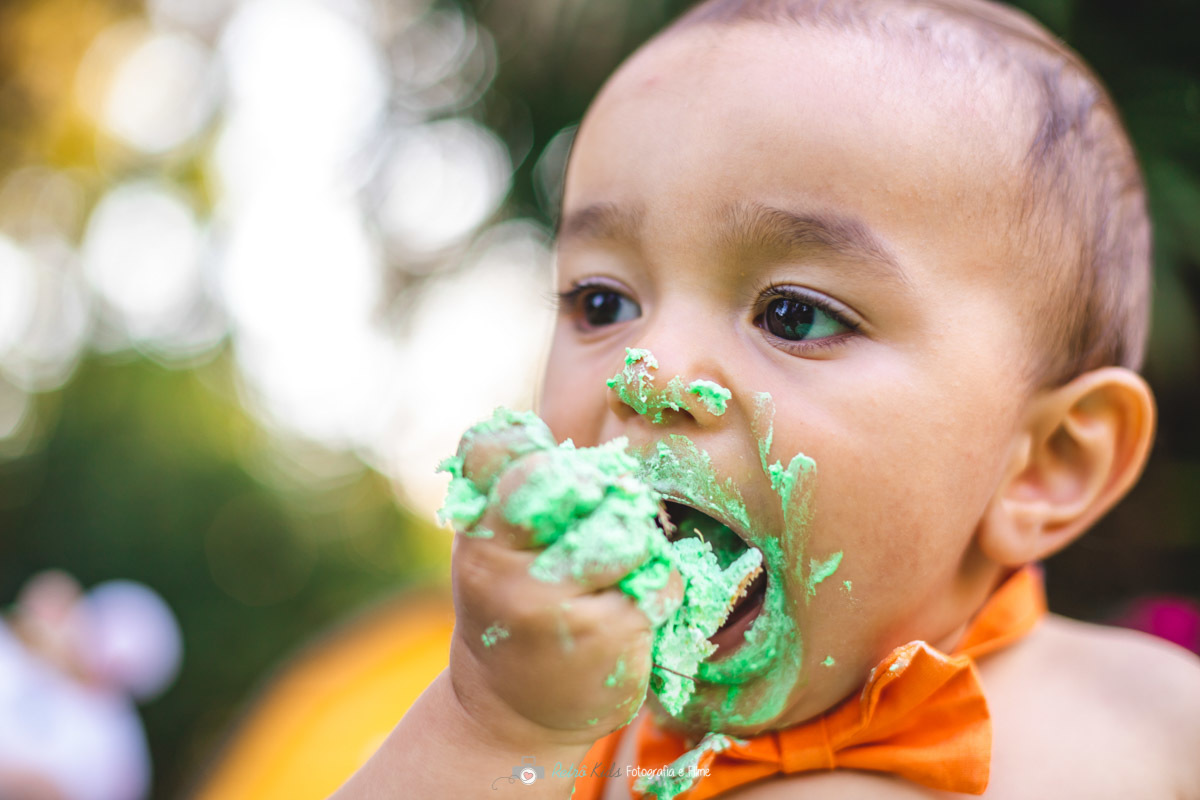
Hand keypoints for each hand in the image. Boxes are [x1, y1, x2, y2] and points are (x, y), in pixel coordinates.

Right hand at [446, 412, 680, 747]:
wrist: (510, 710)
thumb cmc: (517, 607)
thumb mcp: (498, 551)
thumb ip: (524, 497)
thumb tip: (579, 447)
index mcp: (477, 533)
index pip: (492, 451)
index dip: (533, 449)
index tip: (559, 478)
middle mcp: (502, 564)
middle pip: (569, 480)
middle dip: (600, 494)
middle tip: (600, 524)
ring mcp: (549, 601)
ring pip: (628, 531)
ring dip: (638, 549)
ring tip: (615, 578)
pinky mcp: (602, 634)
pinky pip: (661, 581)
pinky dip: (660, 591)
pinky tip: (632, 614)